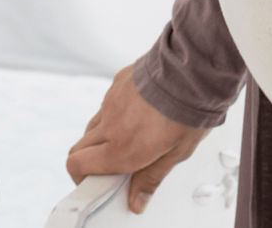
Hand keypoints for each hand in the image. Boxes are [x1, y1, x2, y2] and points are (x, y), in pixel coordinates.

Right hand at [65, 68, 208, 214]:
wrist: (194, 70)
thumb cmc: (190, 111)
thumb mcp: (177, 153)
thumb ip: (151, 178)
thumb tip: (137, 201)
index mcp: (121, 149)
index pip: (77, 165)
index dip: (82, 176)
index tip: (98, 181)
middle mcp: (110, 125)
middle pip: (80, 147)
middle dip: (90, 159)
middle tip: (115, 163)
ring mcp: (111, 101)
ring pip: (94, 124)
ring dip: (105, 135)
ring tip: (134, 134)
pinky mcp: (117, 82)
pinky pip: (108, 102)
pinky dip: (117, 112)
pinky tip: (142, 109)